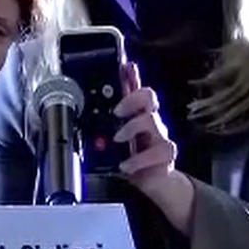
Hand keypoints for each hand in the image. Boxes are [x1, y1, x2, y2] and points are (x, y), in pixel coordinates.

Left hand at [112, 63, 195, 232]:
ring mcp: (160, 136)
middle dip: (132, 99)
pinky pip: (160, 150)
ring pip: (153, 120)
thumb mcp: (115, 142)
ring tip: (118, 139)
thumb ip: (103, 129)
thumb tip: (81, 117)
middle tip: (117, 111)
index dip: (131, 76)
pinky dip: (139, 159)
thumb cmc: (133, 158)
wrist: (154, 182)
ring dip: (132, 128)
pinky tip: (126, 165)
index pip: (136, 89)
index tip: (124, 66)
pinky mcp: (166, 154)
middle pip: (149, 96)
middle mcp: (150, 121)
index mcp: (137, 115)